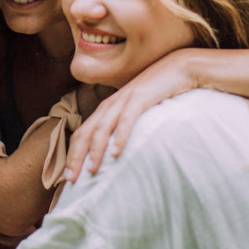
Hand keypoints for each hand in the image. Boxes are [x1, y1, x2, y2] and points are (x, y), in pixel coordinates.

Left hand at [65, 49, 198, 179]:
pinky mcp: (141, 97)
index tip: (68, 177)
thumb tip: (118, 153)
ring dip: (95, 150)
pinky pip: (127, 119)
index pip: (82, 133)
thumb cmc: (158, 93)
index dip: (73, 155)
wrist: (179, 68)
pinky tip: (117, 152)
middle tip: (71, 180)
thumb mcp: (137, 112)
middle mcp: (111, 104)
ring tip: (92, 170)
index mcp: (107, 109)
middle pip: (85, 132)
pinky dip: (120, 136)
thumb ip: (125, 127)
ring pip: (102, 127)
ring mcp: (124, 99)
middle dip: (76, 156)